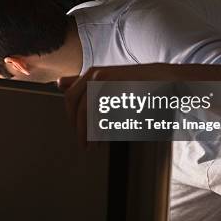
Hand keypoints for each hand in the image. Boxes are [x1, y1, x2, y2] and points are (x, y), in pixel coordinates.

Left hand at [57, 64, 175, 146]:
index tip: (78, 134)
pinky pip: (103, 112)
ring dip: (87, 132)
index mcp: (90, 74)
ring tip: (93, 147)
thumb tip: (58, 82)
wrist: (162, 79)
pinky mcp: (117, 88)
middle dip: (77, 128)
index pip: (70, 98)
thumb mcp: (107, 84)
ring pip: (87, 110)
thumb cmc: (135, 86)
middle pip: (75, 105)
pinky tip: (105, 139)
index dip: (72, 119)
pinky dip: (101, 128)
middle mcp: (94, 74)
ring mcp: (105, 80)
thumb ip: (83, 83)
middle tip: (84, 145)